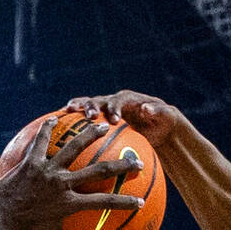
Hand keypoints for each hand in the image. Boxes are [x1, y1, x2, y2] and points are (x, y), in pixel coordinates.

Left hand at [0, 118, 143, 229]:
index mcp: (69, 204)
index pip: (106, 202)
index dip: (126, 202)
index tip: (140, 202)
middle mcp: (62, 184)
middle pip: (99, 170)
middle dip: (121, 165)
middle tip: (137, 160)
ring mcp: (46, 170)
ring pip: (75, 147)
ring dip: (91, 135)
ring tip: (104, 125)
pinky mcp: (30, 162)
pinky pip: (42, 141)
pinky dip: (49, 129)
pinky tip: (55, 119)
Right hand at [66, 91, 181, 147]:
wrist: (158, 124)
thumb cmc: (163, 120)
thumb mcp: (165, 115)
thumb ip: (157, 111)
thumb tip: (147, 108)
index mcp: (128, 99)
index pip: (119, 100)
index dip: (115, 108)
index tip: (114, 120)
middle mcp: (114, 101)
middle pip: (100, 100)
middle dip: (93, 106)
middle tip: (90, 117)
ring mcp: (105, 110)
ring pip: (89, 106)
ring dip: (79, 109)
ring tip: (67, 112)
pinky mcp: (101, 120)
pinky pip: (86, 120)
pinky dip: (76, 121)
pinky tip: (64, 130)